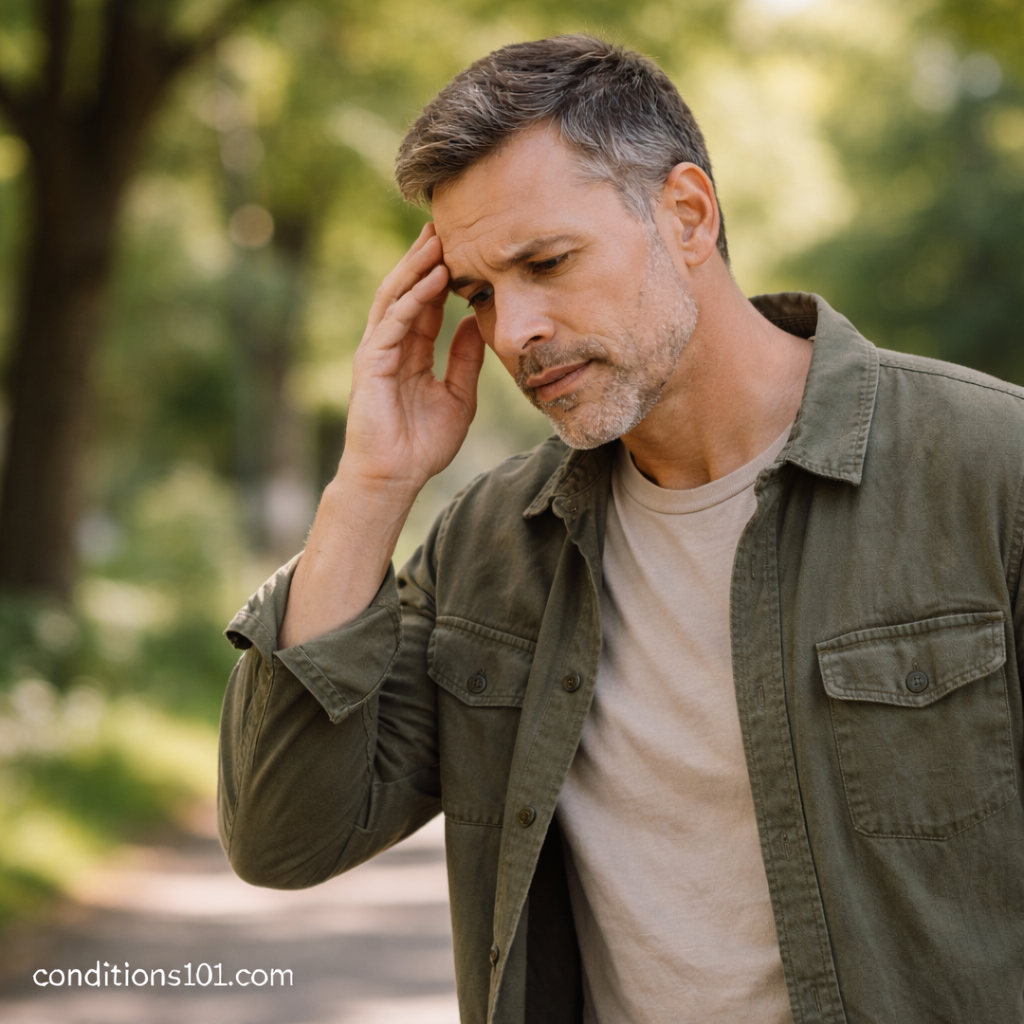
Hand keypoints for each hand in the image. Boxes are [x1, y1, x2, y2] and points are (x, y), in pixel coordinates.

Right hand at [339, 223, 485, 499]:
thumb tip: (473, 323)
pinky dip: (413, 299)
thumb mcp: (459, 396)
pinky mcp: (371, 363)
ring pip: (395, 298)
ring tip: (437, 239)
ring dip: (416, 268)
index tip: (464, 247)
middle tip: (445, 225)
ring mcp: (377, 352)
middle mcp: (391, 346)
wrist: (396, 477)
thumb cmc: (423, 444)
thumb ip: (464, 360)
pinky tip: (432, 279)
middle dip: (424, 258)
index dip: (442, 275)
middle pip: (407, 290)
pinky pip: (393, 322)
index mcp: (411, 352)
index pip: (426, 303)